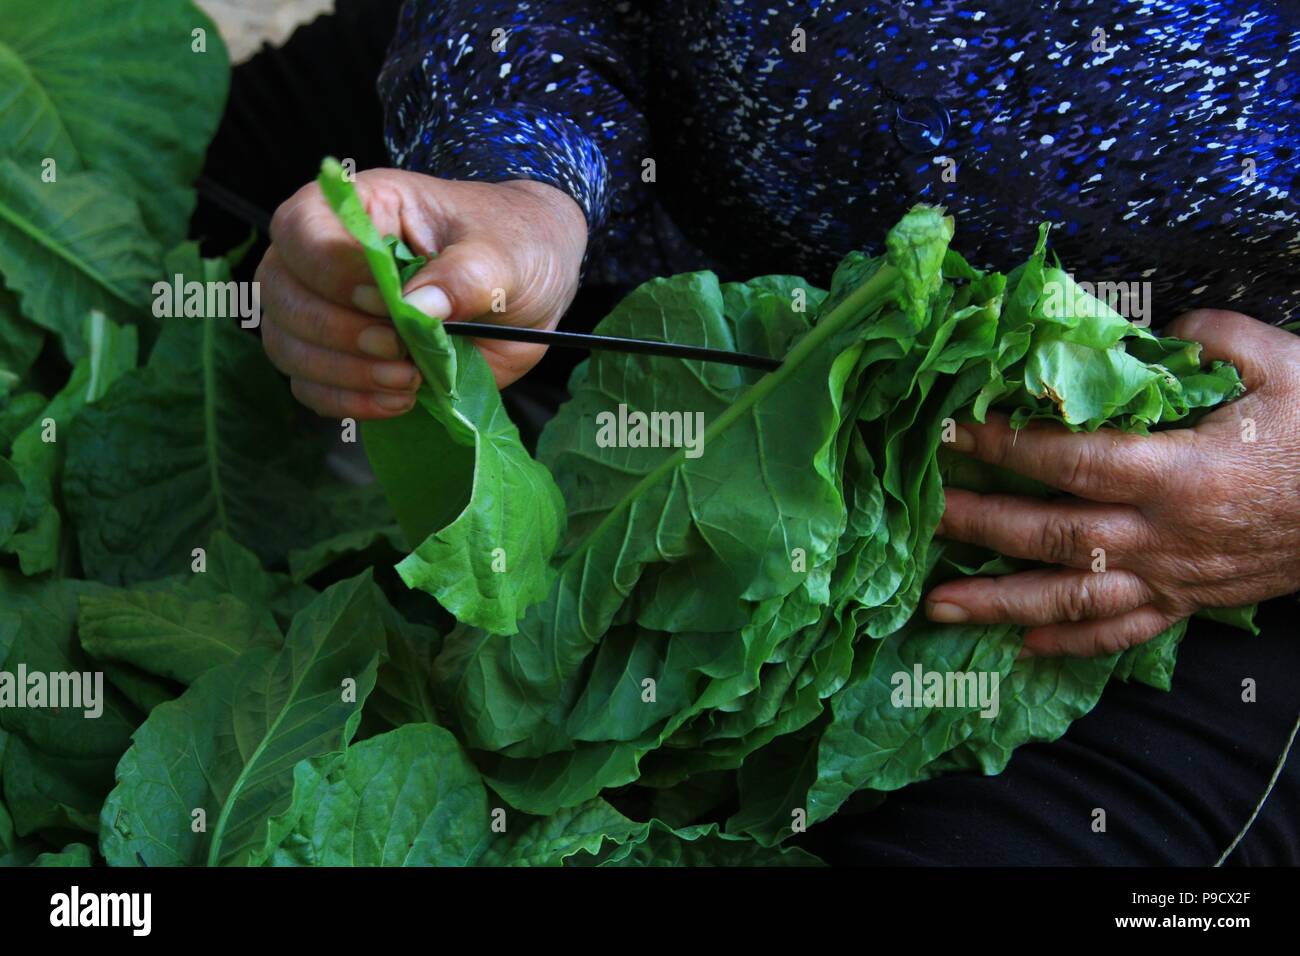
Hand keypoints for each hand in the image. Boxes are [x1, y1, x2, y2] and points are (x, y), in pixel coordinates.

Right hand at [256, 170, 587, 418]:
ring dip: (342, 373)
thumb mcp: (504, 255)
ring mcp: (326, 308)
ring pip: (286, 344)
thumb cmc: (511, 248)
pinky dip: (349, 401)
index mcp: (360, 206)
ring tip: (408, 379)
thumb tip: (416, 308)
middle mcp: (326, 255)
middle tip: (399, 350)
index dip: (333, 271)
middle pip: (282, 294)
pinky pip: (310, 386)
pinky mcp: (341, 357)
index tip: (388, 302)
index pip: (302, 230)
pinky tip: (399, 399)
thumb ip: (464, 276)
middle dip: (338, 332)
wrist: (527, 286)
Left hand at [925, 309, 1299, 656]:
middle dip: (981, 526)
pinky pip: (1122, 633)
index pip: (1074, 461)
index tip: (952, 431)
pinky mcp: (1189, 602)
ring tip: (935, 605)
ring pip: (1074, 600)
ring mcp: (1175, 577)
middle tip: (919, 515)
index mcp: (1183, 473)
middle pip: (1056, 535)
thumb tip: (1149, 333)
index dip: (1008, 446)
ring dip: (1000, 603)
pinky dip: (1069, 644)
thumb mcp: (1288, 364)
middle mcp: (1167, 535)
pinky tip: (1018, 647)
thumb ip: (1211, 340)